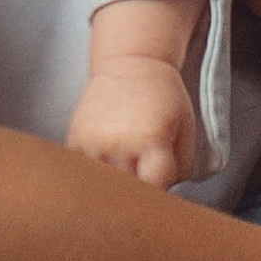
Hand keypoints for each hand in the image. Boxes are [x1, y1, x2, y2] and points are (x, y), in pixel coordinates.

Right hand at [66, 58, 196, 188]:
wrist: (131, 63)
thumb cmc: (164, 97)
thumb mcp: (186, 129)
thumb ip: (180, 168)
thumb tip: (162, 197)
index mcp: (151, 140)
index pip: (155, 189)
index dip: (160, 197)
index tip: (161, 195)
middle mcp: (119, 143)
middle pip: (126, 192)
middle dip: (136, 196)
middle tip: (142, 187)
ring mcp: (93, 142)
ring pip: (101, 187)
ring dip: (112, 187)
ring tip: (123, 173)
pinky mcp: (74, 138)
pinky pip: (82, 173)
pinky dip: (93, 176)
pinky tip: (106, 162)